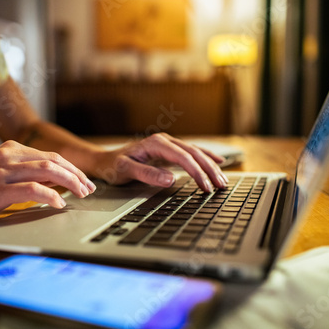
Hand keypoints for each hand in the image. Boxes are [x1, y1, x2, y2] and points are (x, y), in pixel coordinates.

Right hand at [0, 140, 95, 225]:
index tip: (85, 181)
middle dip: (76, 174)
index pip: (51, 156)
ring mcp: (3, 171)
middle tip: (90, 188)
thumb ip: (27, 173)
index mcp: (11, 149)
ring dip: (70, 182)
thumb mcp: (1, 173)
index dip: (72, 169)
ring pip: (47, 171)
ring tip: (82, 194)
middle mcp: (9, 156)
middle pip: (53, 161)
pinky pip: (32, 189)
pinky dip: (50, 196)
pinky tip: (60, 204)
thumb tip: (57, 181)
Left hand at [92, 133, 227, 191]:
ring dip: (211, 165)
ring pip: (195, 152)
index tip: (206, 187)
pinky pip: (192, 153)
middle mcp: (164, 141)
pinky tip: (218, 162)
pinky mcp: (169, 152)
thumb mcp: (125, 171)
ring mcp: (167, 145)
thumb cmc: (113, 167)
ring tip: (223, 180)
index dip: (197, 171)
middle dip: (209, 169)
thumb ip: (147, 174)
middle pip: (193, 153)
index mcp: (155, 143)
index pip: (183, 156)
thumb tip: (170, 179)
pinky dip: (206, 158)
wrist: (105, 161)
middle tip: (221, 186)